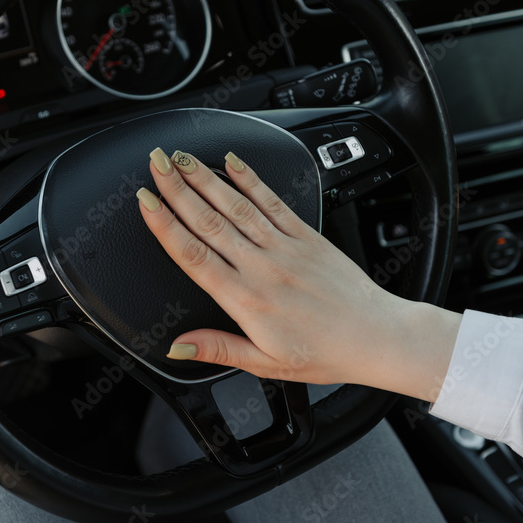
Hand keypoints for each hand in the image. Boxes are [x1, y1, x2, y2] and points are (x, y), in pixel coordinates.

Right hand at [137, 148, 461, 397]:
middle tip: (155, 163)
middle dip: (177, 188)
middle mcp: (263, 267)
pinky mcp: (306, 235)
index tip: (146, 202)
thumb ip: (218, 349)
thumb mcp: (266, 365)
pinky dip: (251, 179)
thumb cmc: (326, 352)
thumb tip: (179, 347)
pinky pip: (272, 201)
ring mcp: (285, 247)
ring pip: (236, 205)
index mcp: (246, 300)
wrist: (376, 336)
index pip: (194, 254)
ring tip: (182, 158)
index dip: (165, 225)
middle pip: (208, 220)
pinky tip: (233, 162)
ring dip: (205, 178)